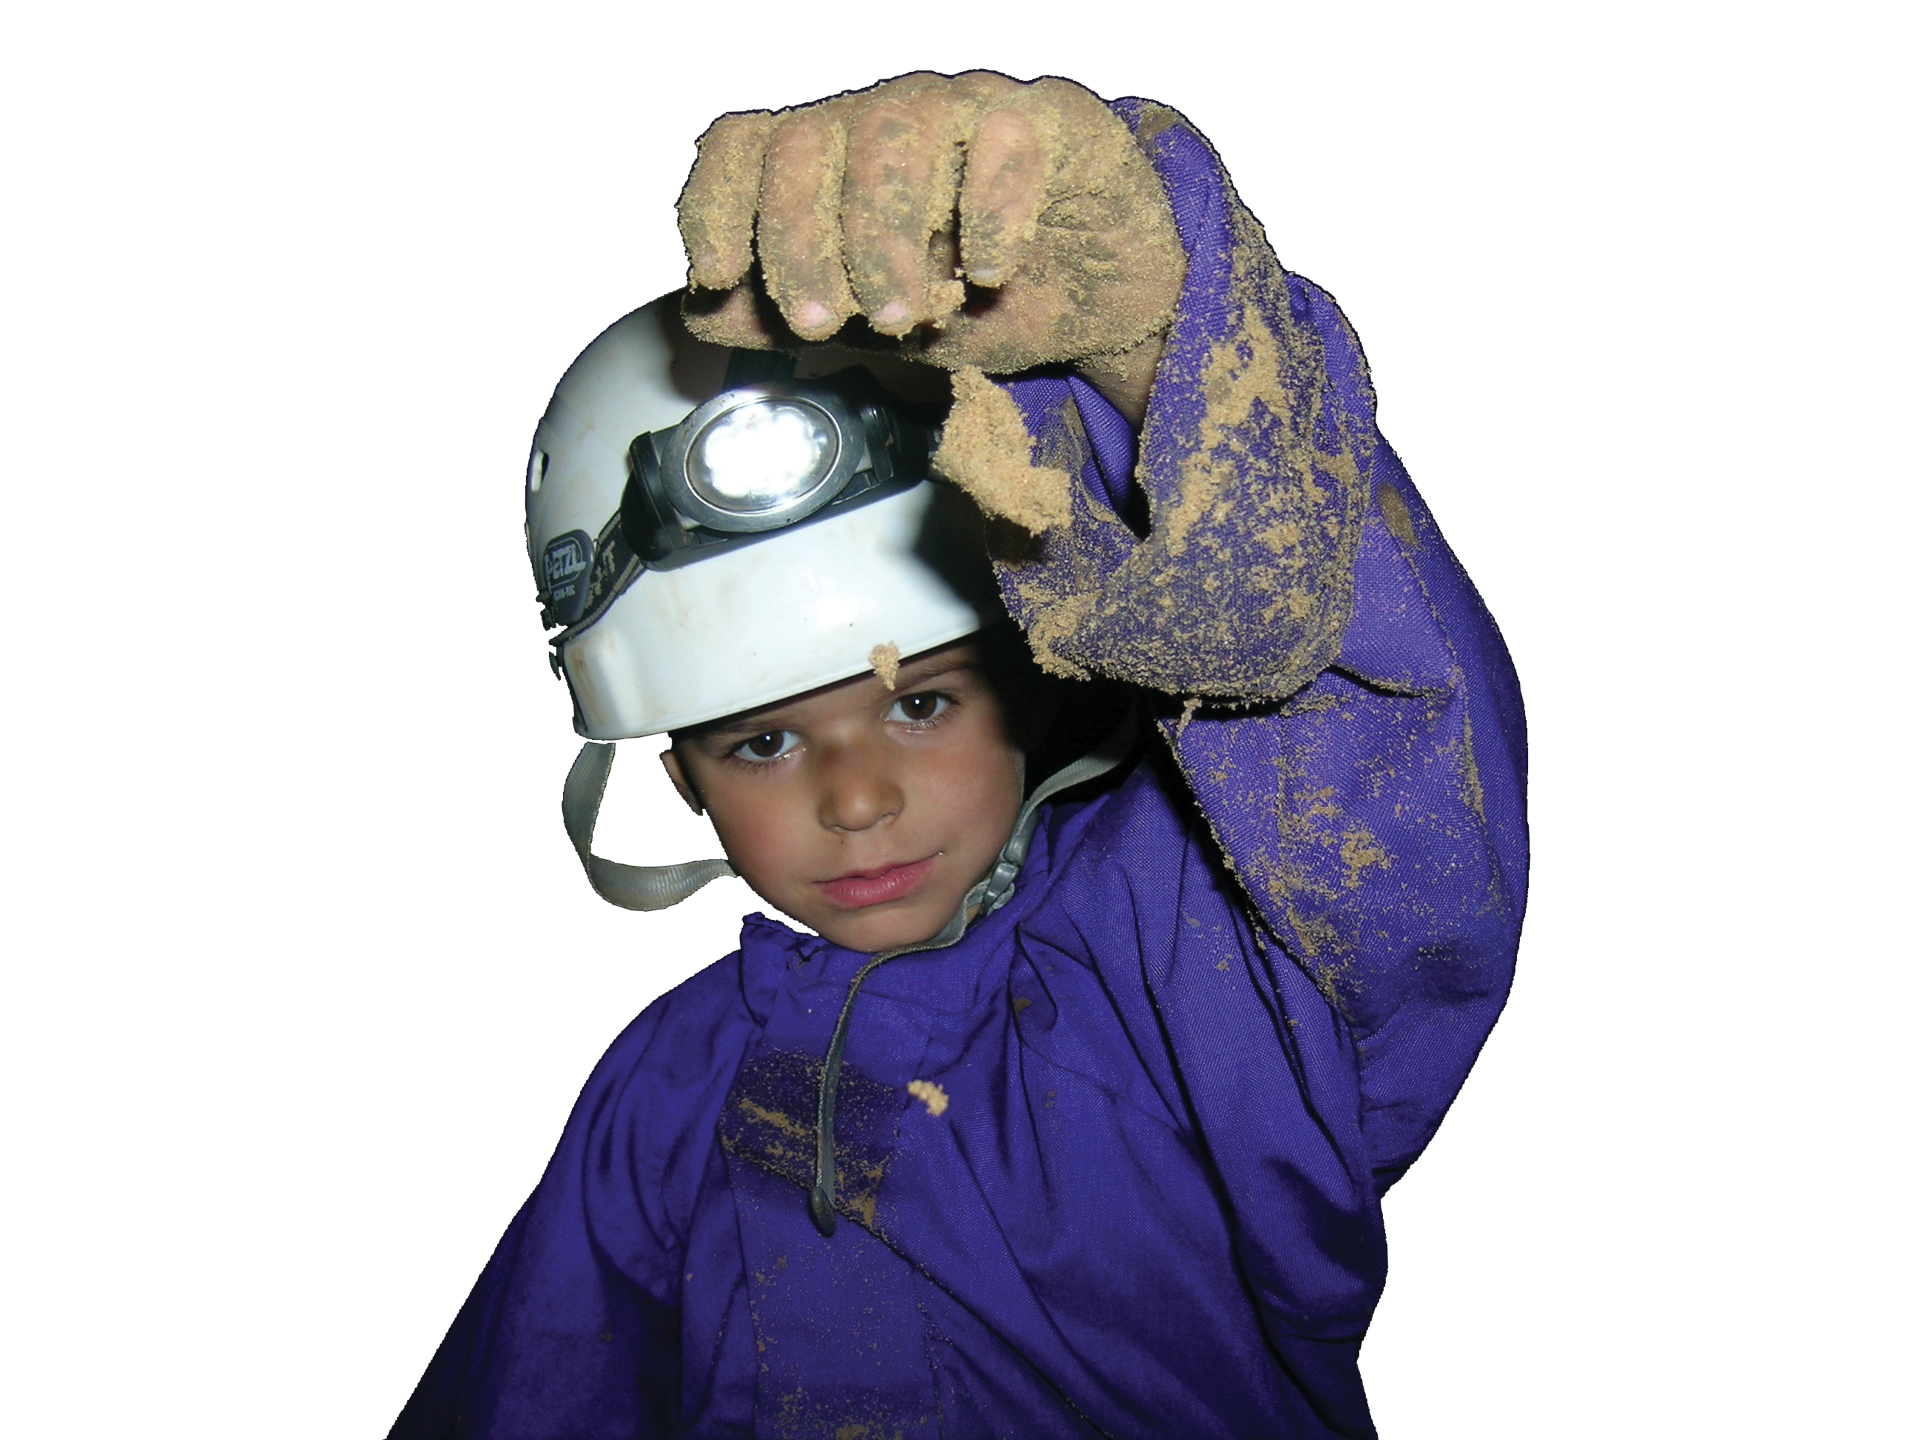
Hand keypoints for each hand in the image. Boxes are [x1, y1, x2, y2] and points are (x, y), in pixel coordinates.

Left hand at [678, 74, 1184, 418]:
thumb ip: (790, 314)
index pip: (747, 143)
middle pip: (810, 140)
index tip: (717, 275)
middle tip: (825, 323)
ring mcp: (970, 109)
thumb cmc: (983, 298)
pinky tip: (988, 274)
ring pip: (896, 131)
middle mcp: (892, 120)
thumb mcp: (874, 324)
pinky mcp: (1053, 121)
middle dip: (802, 242)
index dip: (717, 203)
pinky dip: (985, 213)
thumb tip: (692, 311)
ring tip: (906, 314)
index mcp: (836, 159)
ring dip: (885, 236)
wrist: (1105, 305)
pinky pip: (1004, 139)